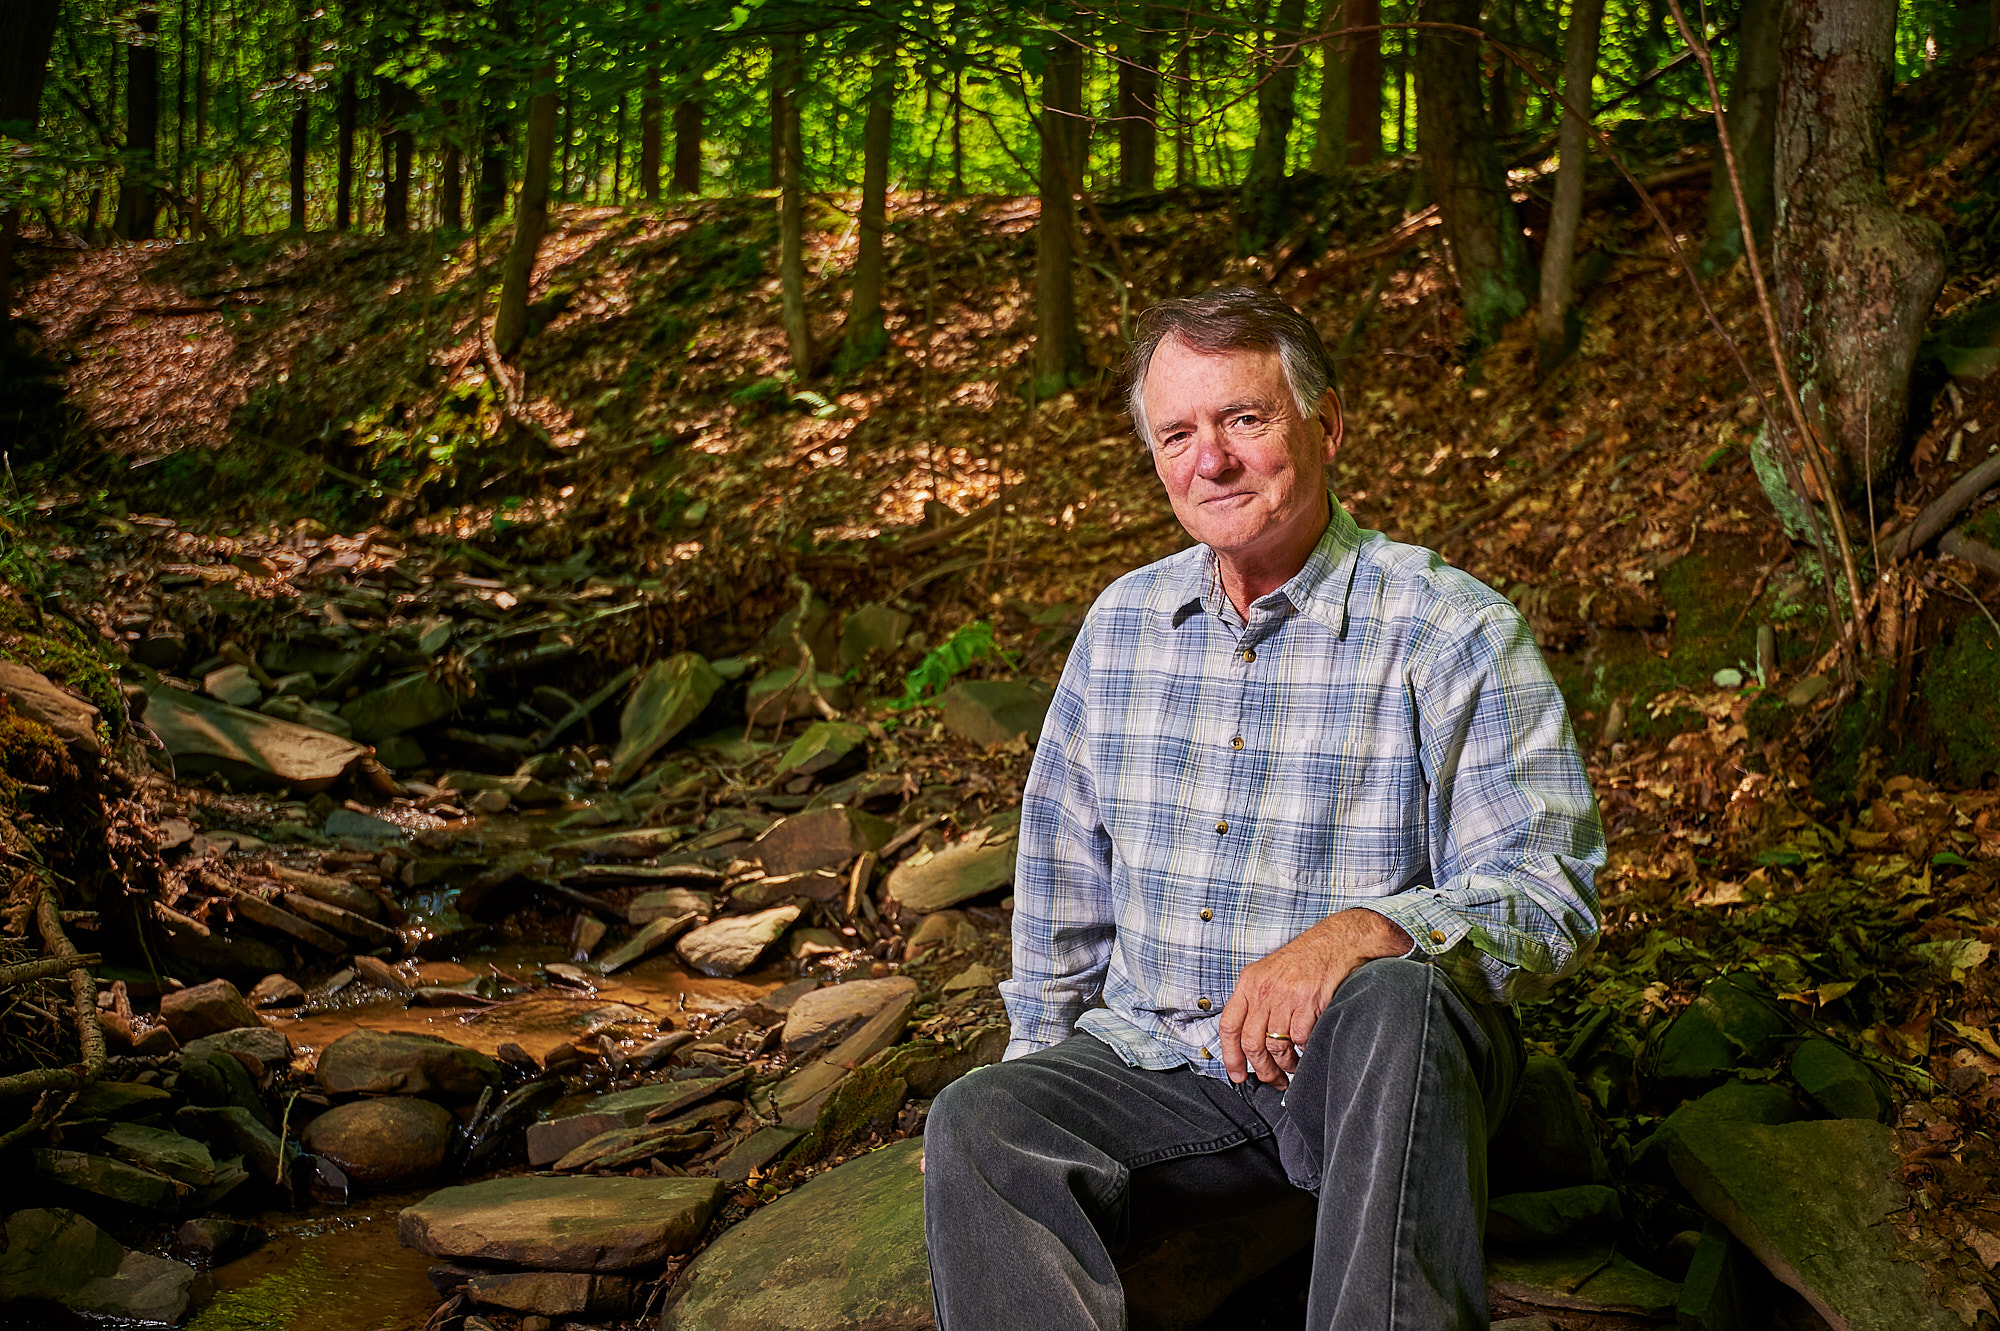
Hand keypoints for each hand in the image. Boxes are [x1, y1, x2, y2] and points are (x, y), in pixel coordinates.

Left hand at [1218, 909, 1411, 1086]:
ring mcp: (1286, 996)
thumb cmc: (1304, 960)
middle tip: (1271, 1079)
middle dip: (1261, 1069)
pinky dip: (1304, 1051)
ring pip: (1276, 1046)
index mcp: (1249, 983)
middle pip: (1251, 1042)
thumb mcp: (1268, 973)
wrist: (1336, 942)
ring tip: (1291, 1068)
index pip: (1229, 1025)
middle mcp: (1263, 990)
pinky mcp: (1310, 1002)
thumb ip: (1255, 1001)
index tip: (1237, 1074)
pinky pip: (1301, 1039)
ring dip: (1284, 1065)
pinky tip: (1307, 1050)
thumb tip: (1246, 1039)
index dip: (1230, 1056)